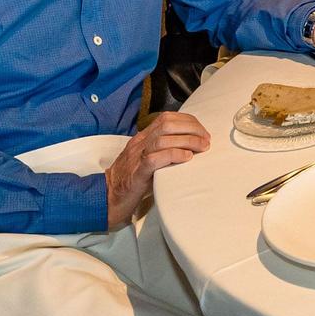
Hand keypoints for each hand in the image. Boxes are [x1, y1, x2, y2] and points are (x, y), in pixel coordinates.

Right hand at [106, 112, 210, 227]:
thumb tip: (191, 146)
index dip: (187, 121)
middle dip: (191, 128)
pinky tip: (187, 158)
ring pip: (163, 138)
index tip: (202, 131)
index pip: (166, 118)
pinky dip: (175, 155)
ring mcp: (137, 156)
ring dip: (188, 141)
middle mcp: (140, 143)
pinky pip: (155, 158)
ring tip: (201, 148)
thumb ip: (164, 150)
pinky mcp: (137, 172)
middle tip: (205, 140)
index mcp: (142, 138)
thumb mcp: (148, 159)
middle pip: (167, 124)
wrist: (108, 197)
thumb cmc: (132, 180)